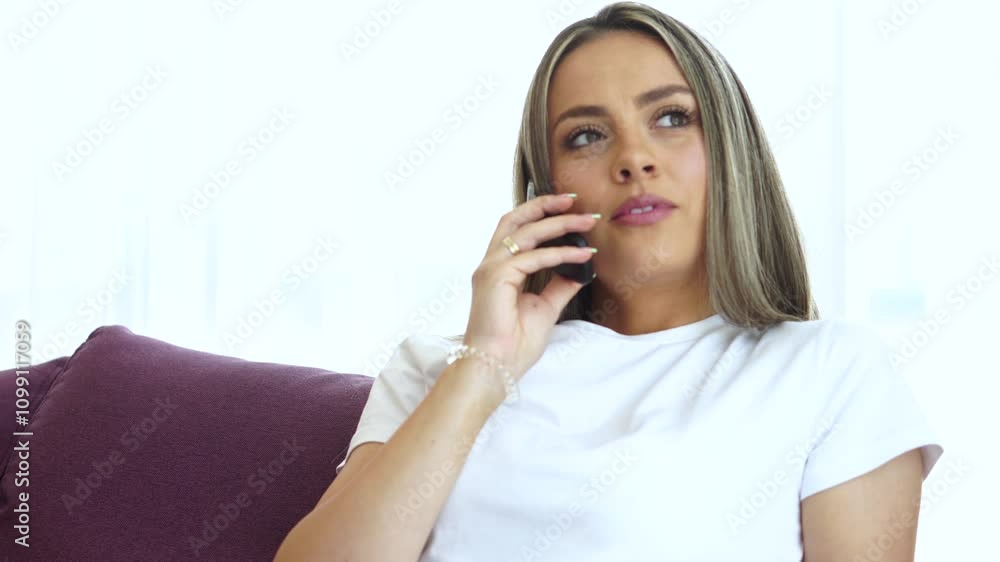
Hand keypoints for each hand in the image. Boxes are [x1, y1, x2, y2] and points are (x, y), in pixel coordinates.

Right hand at [462, 193, 598, 380]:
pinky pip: (534, 257)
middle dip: (546, 206)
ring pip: (526, 233)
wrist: (497, 367)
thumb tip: (580, 269)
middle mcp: (491, 264)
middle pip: (516, 219)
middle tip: (576, 201)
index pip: (517, 230)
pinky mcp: (496, 277)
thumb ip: (560, 285)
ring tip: (587, 222)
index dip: (542, 215)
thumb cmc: (514, 344)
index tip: (571, 209)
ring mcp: (490, 268)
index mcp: (499, 269)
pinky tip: (582, 255)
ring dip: (560, 224)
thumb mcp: (546, 308)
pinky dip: (561, 253)